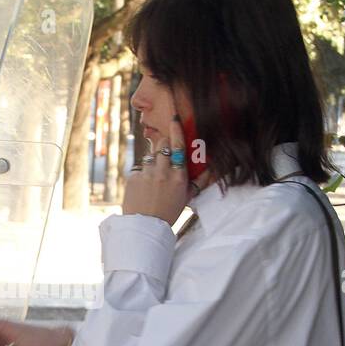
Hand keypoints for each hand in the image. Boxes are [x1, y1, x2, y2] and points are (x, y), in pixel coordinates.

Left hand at [122, 101, 188, 225]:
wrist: (145, 227)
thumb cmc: (168, 213)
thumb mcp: (186, 197)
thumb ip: (198, 181)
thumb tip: (211, 170)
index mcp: (179, 176)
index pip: (177, 146)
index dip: (175, 130)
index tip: (173, 118)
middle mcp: (163, 172)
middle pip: (161, 144)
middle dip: (162, 145)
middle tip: (163, 156)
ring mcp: (147, 174)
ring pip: (149, 157)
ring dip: (152, 164)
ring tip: (152, 182)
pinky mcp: (133, 177)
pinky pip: (138, 169)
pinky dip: (141, 175)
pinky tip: (142, 189)